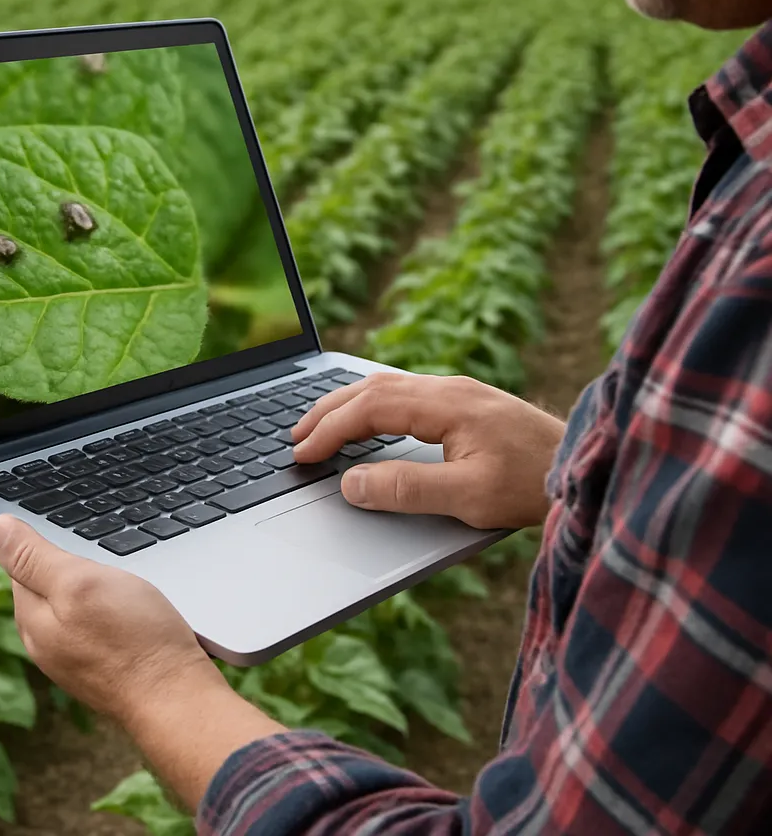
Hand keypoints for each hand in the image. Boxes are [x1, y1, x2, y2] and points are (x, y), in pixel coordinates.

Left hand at [0, 516, 284, 809]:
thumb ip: (35, 557)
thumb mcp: (80, 584)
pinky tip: (134, 607)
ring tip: (122, 572)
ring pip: (75, 604)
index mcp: (32, 619)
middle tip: (101, 546)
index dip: (44, 537)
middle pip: (47, 584)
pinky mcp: (105, 667)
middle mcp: (47, 644)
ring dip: (93, 585)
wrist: (178, 700)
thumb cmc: (133, 639)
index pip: (21, 563)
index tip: (70, 524)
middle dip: (68, 561)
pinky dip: (111, 608)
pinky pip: (98, 624)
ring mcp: (75, 659)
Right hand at [292, 373, 563, 528]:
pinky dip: (371, 405)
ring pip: (387, 385)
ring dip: (348, 404)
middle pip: (372, 388)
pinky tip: (367, 419)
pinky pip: (404, 393)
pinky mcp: (466, 403)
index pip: (369, 407)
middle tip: (295, 436)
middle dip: (328, 410)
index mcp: (446, 404)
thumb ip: (406, 489)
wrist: (587, 466)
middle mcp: (448, 388)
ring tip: (319, 426)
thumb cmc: (533, 485)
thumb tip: (351, 482)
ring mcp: (458, 392)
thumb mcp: (469, 497)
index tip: (302, 453)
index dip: (330, 429)